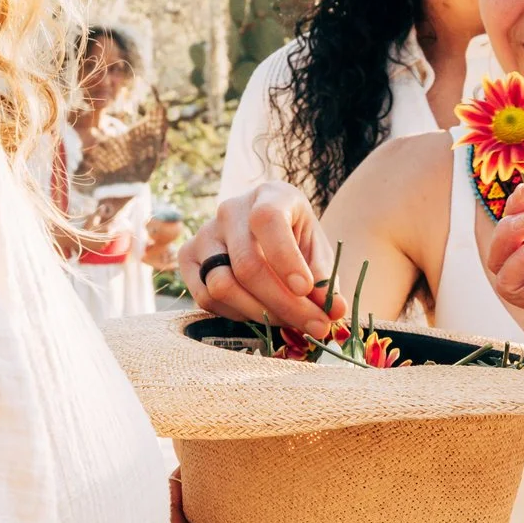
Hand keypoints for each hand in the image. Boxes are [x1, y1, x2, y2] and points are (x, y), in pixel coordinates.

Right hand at [178, 183, 338, 337]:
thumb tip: (335, 310)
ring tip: (289, 321)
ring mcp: (204, 233)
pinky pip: (206, 297)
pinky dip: (236, 314)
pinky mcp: (187, 258)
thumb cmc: (296, 240)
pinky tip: (259, 312)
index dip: (285, 258)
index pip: (267, 221)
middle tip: (315, 326)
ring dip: (260, 314)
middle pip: (247, 266)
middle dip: (283, 304)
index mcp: (269, 196)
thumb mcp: (317, 251)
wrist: (264, 234)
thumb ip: (325, 279)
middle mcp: (230, 210)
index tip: (305, 289)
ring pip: (222, 286)